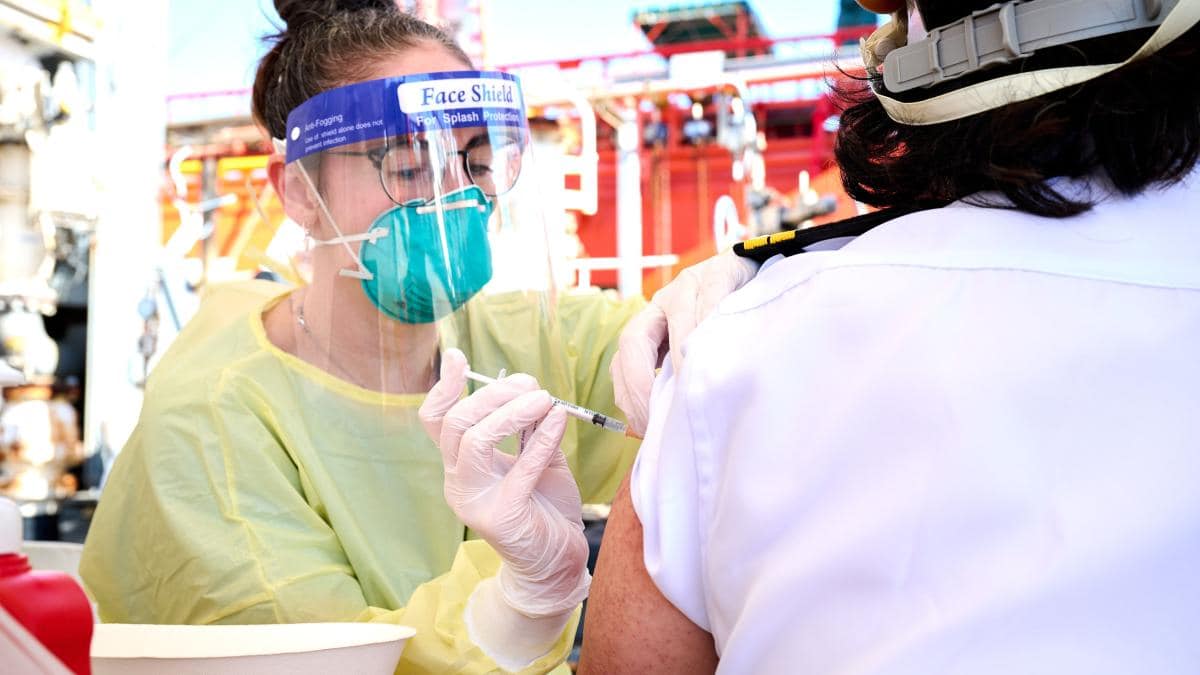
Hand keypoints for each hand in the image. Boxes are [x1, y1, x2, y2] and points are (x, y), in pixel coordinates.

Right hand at [419, 349, 589, 617]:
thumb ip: (527, 427)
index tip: (456, 356)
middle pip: (456, 423)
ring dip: (511, 412)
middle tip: (530, 385)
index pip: (436, 421)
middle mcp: (458, 482)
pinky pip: (518, 469)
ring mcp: (474, 501)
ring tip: (544, 400)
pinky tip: (558, 419)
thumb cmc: (544, 506)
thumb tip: (529, 388)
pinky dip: (541, 438)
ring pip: (473, 441)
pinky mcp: (501, 517)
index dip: (443, 387)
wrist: (556, 562)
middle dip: (493, 394)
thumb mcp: (535, 456)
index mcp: (460, 465)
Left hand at [611, 251, 757, 435]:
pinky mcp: (719, 271)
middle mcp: (661, 304)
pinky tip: (718, 351)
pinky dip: (710, 322)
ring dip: (680, 357)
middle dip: (640, 380)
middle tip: (659, 416)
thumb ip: (678, 379)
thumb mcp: (697, 352)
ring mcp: (689, 284)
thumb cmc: (729, 326)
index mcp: (650, 326)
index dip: (629, 394)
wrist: (762, 277)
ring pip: (675, 317)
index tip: (644, 426)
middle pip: (633, 338)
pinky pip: (711, 296)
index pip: (623, 360)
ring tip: (690, 390)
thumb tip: (662, 427)